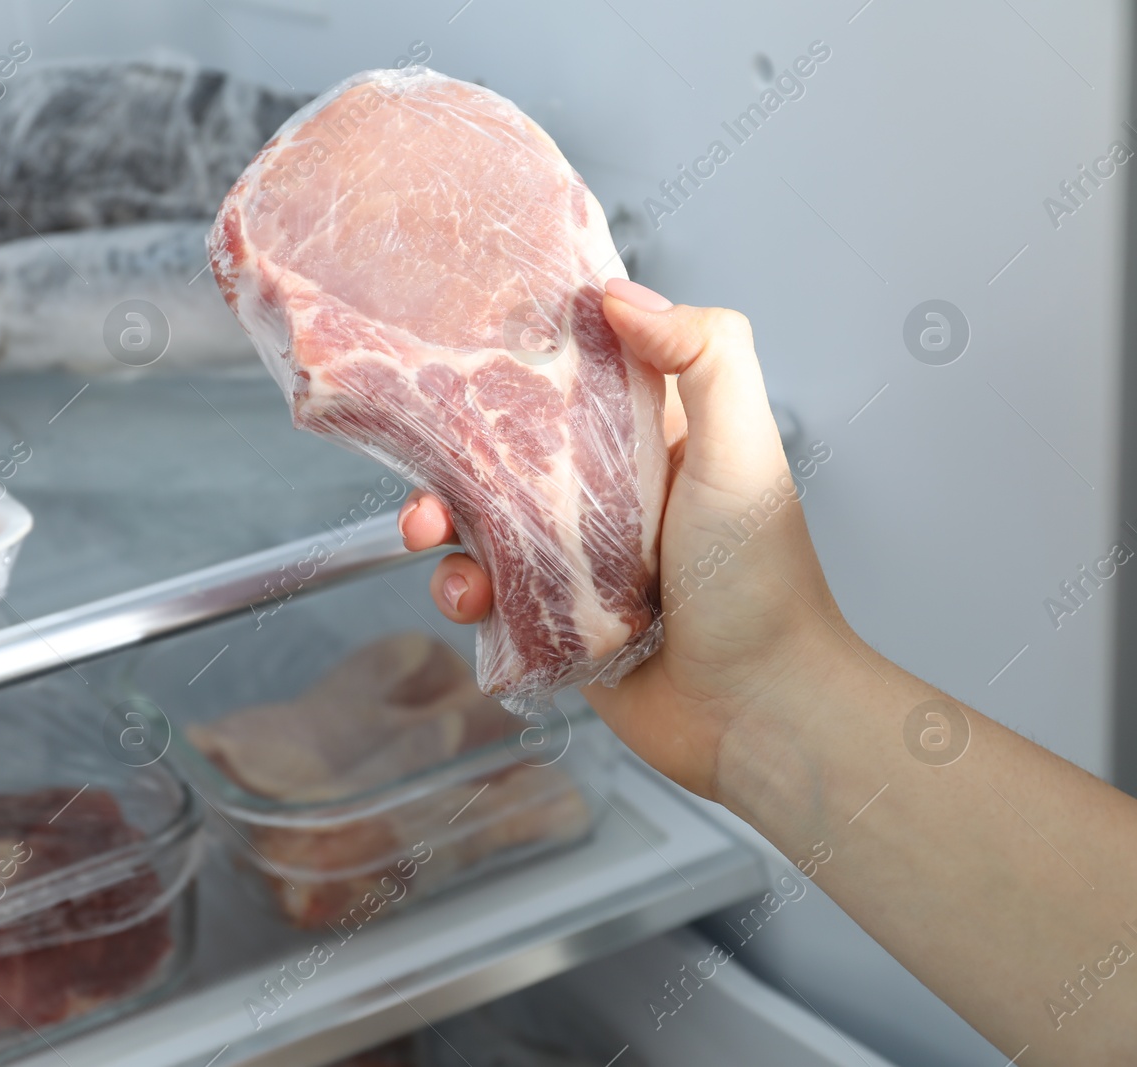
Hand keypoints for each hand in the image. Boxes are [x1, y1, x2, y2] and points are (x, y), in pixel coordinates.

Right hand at [401, 277, 850, 800]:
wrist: (756, 714)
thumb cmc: (761, 586)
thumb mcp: (742, 450)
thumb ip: (705, 355)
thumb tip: (621, 294)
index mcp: (650, 440)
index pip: (570, 378)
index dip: (516, 361)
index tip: (464, 349)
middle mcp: (607, 493)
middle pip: (505, 450)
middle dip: (452, 453)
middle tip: (428, 469)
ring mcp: (574, 558)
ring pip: (479, 522)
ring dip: (440, 523)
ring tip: (433, 538)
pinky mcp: (548, 618)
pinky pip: (483, 592)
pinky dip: (461, 592)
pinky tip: (470, 598)